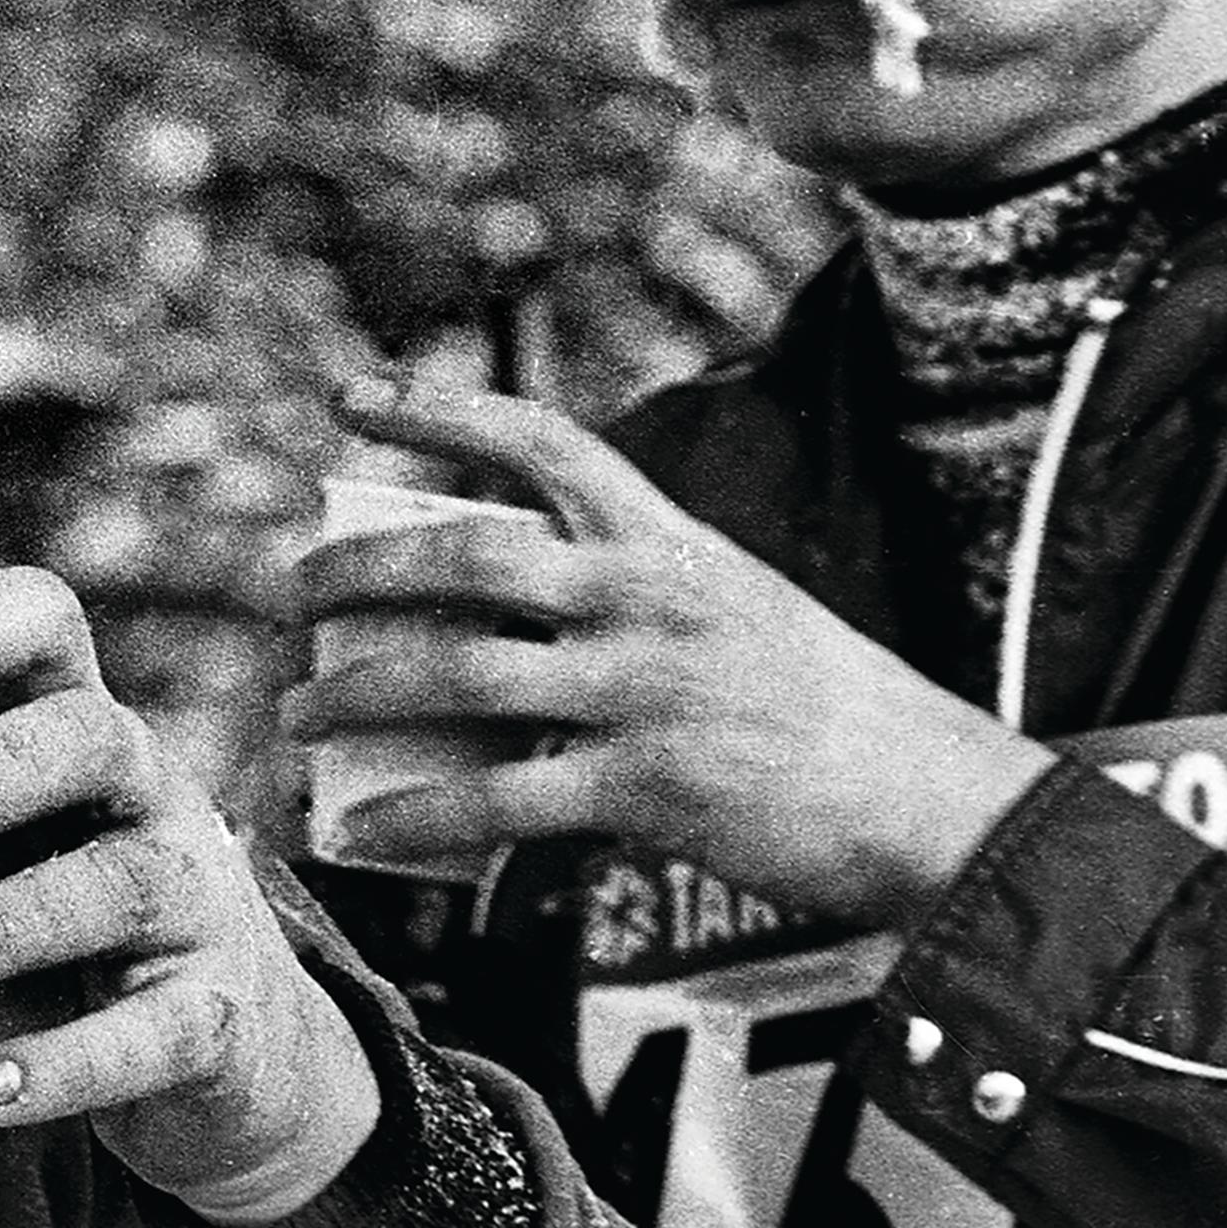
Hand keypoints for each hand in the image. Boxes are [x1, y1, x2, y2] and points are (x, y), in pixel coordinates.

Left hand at [0, 567, 382, 1221]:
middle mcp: (148, 792)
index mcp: (72, 730)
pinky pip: (151, 1033)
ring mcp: (196, 899)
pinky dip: (56, 1065)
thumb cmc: (59, 940)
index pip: (45, 624)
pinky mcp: (216, 1017)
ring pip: (108, 883)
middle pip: (81, 737)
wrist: (229, 1064)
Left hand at [286, 382, 1054, 930]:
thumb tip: (516, 621)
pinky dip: (413, 817)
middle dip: (356, 571)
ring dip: (355, 693)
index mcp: (668, 539)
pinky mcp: (646, 786)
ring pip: (456, 676)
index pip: (538, 439)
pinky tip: (358, 830)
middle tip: (294, 590)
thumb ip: (638, 597)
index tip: (346, 397)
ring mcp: (642, 689)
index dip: (434, 409)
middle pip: (461, 556)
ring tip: (299, 713)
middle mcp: (647, 595)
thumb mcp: (739, 608)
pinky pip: (497, 802)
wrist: (932, 801)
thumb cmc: (828, 710)